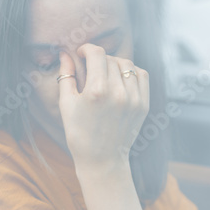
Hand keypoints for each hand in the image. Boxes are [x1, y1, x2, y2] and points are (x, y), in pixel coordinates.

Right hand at [56, 44, 149, 172]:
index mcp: (96, 92)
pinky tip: (121, 79)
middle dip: (99, 59)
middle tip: (91, 67)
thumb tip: (65, 54)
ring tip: (105, 73)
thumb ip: (66, 75)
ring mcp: (133, 99)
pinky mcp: (143, 105)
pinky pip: (141, 76)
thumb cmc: (79, 133)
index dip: (87, 49)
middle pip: (110, 59)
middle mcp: (118, 93)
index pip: (96, 54)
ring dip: (115, 64)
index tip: (81, 53)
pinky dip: (131, 72)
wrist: (102, 160)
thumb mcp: (66, 104)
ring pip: (127, 65)